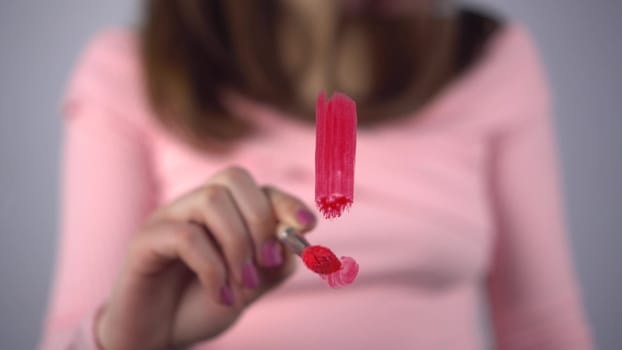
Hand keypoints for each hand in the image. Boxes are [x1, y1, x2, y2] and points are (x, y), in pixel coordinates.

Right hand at [96, 166, 315, 349]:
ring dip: (238, 244)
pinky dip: (212, 266)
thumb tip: (296, 237)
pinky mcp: (144, 241)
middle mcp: (192, 206)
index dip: (286, 202)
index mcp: (221, 212)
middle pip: (233, 179)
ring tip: (242, 284)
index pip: (257, 187)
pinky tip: (218, 293)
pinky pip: (185, 236)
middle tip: (266, 263)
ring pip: (211, 200)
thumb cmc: (203, 305)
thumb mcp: (252, 284)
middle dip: (261, 219)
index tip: (309, 226)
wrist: (158, 337)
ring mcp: (166, 218)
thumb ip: (276, 260)